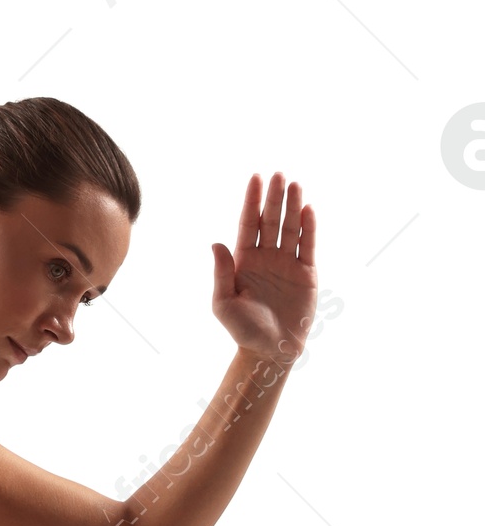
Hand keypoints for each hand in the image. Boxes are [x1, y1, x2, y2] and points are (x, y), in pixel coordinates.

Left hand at [212, 171, 317, 368]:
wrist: (270, 350)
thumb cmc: (242, 330)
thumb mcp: (223, 304)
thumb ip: (221, 273)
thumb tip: (216, 244)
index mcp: (244, 262)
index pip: (248, 225)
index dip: (251, 202)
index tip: (255, 178)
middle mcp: (266, 258)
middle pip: (270, 221)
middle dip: (273, 198)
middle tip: (278, 174)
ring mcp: (287, 263)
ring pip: (290, 228)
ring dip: (292, 206)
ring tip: (294, 184)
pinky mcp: (306, 272)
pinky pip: (308, 245)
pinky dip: (309, 227)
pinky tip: (308, 209)